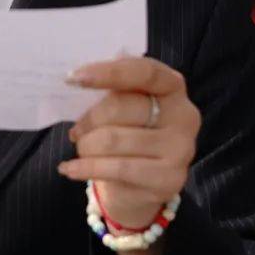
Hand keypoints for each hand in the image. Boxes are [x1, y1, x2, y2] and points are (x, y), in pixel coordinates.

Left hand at [59, 57, 199, 230]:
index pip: (145, 72)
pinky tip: (70, 169)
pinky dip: (85, 167)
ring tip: (83, 149)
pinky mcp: (169, 179)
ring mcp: (181, 149)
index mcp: (172, 87)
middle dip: (88, 120)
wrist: (138, 183)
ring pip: (113, 140)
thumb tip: (74, 80)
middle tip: (76, 131)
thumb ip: (109, 89)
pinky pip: (116, 169)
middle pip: (121, 107)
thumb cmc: (125, 131)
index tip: (73, 78)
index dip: (109, 72)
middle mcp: (184, 116)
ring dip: (86, 146)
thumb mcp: (121, 105)